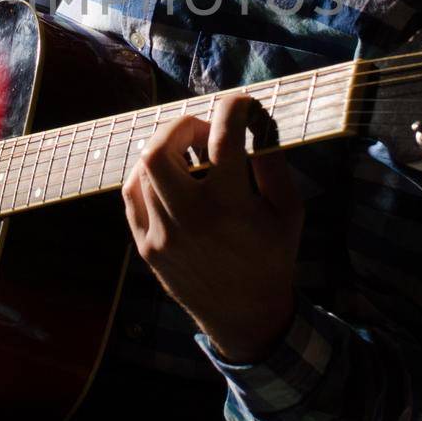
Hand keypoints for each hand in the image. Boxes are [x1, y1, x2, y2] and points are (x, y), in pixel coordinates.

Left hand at [121, 92, 304, 363]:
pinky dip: (148, 176)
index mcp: (232, 208)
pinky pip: (132, 195)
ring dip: (167, 150)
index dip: (233, 108)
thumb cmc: (272, 256)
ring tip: (191, 157)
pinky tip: (172, 178)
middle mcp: (190, 220)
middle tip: (204, 133)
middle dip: (181, 127)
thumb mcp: (289, 210)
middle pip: (159, 150)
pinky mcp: (145, 246)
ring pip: (142, 170)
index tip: (241, 104)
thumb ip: (273, 161)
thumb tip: (256, 119)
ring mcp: (161, 235)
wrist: (244, 315)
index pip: (223, 139)